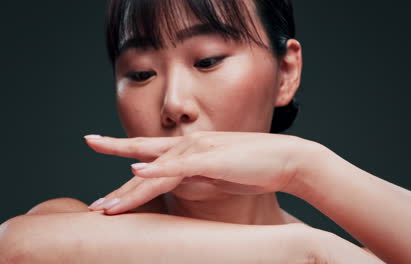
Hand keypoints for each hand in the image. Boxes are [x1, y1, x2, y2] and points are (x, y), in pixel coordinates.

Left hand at [85, 131, 312, 213]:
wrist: (285, 159)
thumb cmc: (252, 167)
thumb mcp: (215, 175)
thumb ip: (192, 178)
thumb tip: (172, 185)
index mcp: (188, 149)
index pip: (146, 149)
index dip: (117, 147)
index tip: (93, 143)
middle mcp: (188, 145)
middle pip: (143, 163)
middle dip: (116, 186)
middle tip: (94, 205)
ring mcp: (199, 150)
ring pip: (156, 170)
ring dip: (130, 189)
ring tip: (107, 206)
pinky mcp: (212, 159)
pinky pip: (180, 166)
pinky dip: (159, 169)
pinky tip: (139, 171)